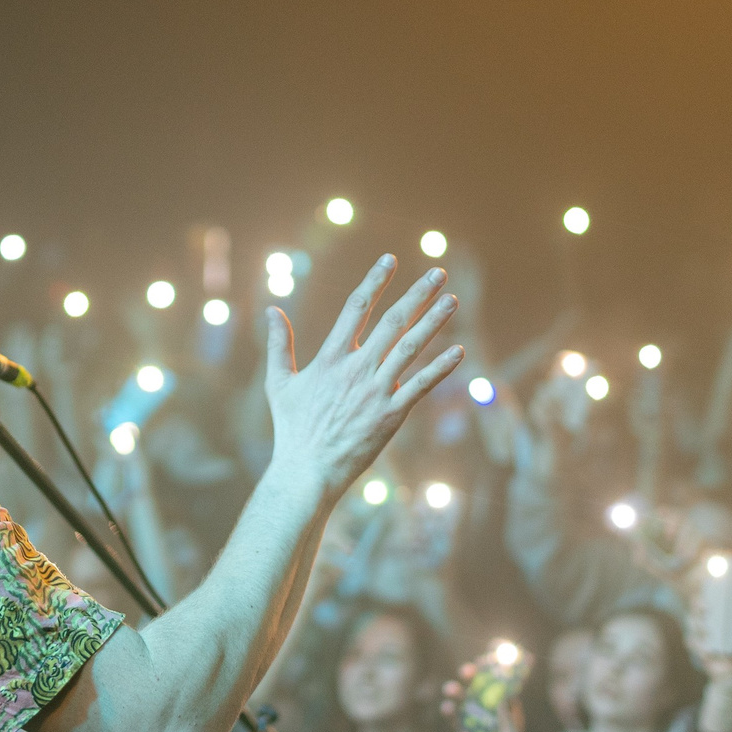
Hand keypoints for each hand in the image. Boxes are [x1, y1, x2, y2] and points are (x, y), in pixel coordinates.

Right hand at [263, 257, 463, 499]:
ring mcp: (376, 390)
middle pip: (393, 321)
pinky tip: (460, 351)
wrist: (307, 471)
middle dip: (418, 294)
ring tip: (452, 300)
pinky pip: (421, 385)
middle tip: (438, 273)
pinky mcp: (392, 414)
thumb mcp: (279, 384)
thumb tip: (271, 310)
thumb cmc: (292, 429)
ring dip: (434, 322)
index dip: (375, 281)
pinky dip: (440, 367)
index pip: (357, 307)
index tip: (390, 259)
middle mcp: (356, 368)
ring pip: (411, 347)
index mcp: (331, 357)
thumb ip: (278, 345)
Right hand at [442, 661, 523, 731]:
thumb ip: (506, 717)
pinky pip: (452, 715)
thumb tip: (502, 697)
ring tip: (451, 689)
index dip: (492, 667)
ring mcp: (472, 714)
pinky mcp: (461, 727)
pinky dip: (448, 709)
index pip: (497, 680)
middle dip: (470, 674)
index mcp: (503, 703)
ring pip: (461, 696)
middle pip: (476, 684)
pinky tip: (447, 708)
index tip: (487, 657)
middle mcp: (486, 705)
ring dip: (455, 689)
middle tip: (467, 670)